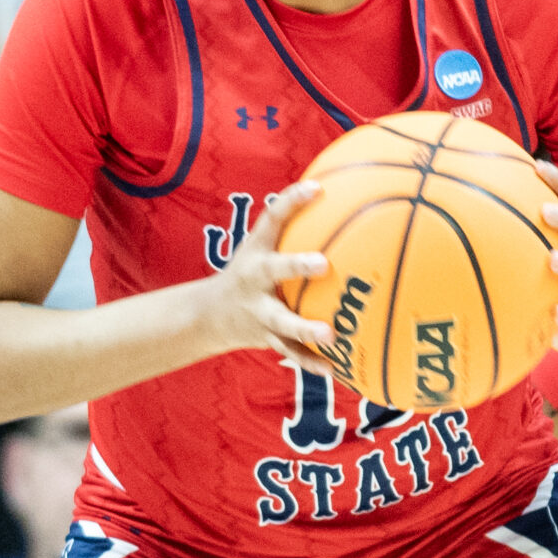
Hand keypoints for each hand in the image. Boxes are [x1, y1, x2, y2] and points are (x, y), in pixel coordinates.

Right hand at [198, 180, 334, 370]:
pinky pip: (291, 351)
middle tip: (323, 264)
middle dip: (296, 266)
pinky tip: (336, 369)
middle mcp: (255, 279)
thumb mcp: (263, 245)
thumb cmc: (251, 271)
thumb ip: (297, 224)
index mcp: (257, 251)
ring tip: (330, 334)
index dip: (292, 201)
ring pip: (282, 321)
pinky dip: (311, 362)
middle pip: (274, 270)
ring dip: (305, 328)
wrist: (208, 315)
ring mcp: (259, 310)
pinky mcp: (266, 337)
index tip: (317, 188)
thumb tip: (349, 195)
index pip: (272, 218)